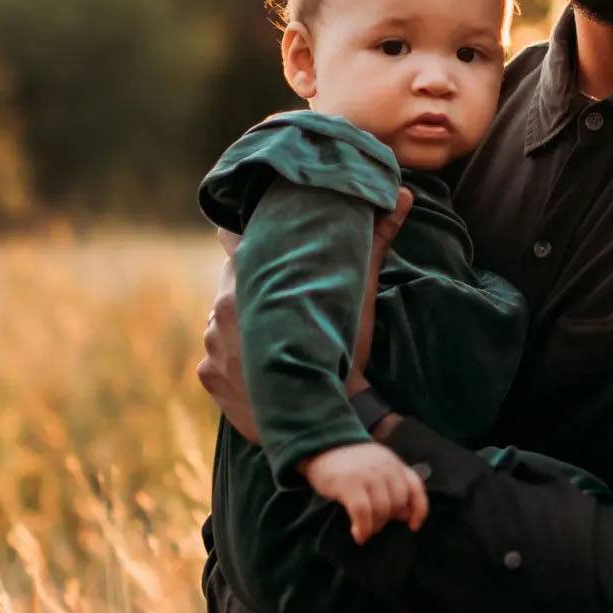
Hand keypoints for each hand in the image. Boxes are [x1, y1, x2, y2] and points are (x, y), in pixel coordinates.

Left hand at [197, 187, 414, 424]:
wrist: (324, 419)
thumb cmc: (344, 351)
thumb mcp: (360, 294)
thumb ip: (377, 240)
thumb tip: (404, 193)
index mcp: (250, 281)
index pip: (235, 242)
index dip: (246, 237)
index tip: (259, 237)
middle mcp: (222, 310)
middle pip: (231, 284)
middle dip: (251, 286)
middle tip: (281, 297)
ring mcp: (211, 345)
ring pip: (223, 321)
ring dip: (242, 323)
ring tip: (275, 336)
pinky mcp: (207, 376)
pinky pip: (215, 358)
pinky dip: (232, 359)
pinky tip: (260, 366)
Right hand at [304, 440, 428, 542]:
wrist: (323, 444)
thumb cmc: (351, 462)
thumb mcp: (378, 466)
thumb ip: (393, 484)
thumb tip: (404, 515)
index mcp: (395, 464)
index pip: (415, 488)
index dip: (419, 510)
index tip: (412, 525)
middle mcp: (385, 468)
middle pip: (398, 503)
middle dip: (389, 519)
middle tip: (376, 525)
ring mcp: (368, 475)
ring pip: (382, 510)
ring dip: (375, 526)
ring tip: (365, 529)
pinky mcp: (349, 483)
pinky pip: (362, 512)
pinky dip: (363, 528)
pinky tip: (358, 534)